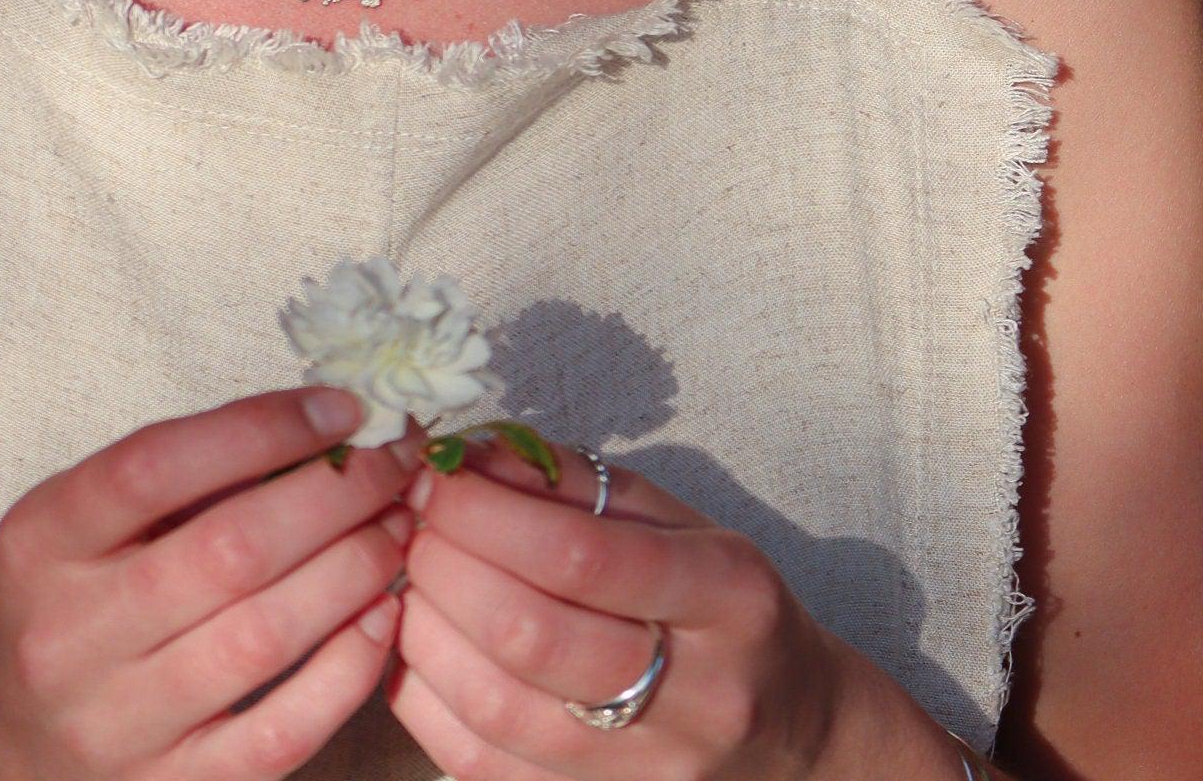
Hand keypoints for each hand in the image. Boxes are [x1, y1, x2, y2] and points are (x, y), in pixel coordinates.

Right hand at [0, 386, 427, 778]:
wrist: (5, 753)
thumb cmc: (68, 603)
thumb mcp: (82, 523)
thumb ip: (181, 476)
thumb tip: (320, 425)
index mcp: (42, 541)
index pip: (155, 466)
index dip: (261, 429)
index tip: (343, 407)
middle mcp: (69, 634)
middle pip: (227, 552)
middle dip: (334, 496)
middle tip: (395, 463)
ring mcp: (117, 724)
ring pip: (262, 639)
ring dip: (353, 571)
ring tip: (400, 525)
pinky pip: (278, 734)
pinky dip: (346, 671)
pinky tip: (383, 616)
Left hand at [385, 433, 846, 778]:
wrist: (794, 732)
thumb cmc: (722, 604)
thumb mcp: (677, 519)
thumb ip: (574, 482)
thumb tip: (470, 453)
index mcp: (728, 596)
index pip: (584, 554)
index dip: (488, 511)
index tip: (436, 474)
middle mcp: (697, 695)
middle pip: (533, 635)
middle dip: (447, 563)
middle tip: (413, 518)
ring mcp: (647, 771)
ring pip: (497, 708)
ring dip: (425, 626)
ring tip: (408, 572)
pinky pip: (481, 765)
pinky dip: (424, 696)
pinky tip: (413, 639)